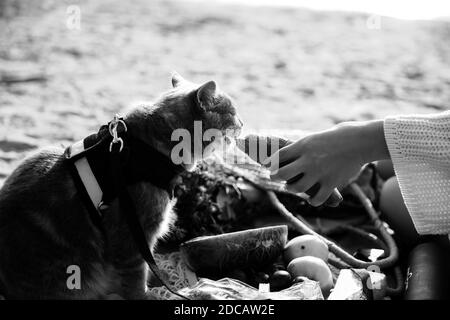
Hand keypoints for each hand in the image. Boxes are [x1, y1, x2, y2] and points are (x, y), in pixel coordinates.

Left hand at [267, 120, 388, 205]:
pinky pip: (317, 199)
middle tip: (275, 177)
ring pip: (297, 188)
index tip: (267, 165)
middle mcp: (309, 160)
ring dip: (291, 189)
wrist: (360, 141)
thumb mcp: (314, 137)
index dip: (270, 162)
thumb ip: (300, 147)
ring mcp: (320, 173)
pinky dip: (312, 201)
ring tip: (291, 187)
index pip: (279, 156)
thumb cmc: (337, 136)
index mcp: (303, 146)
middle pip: (282, 174)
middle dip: (275, 177)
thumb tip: (284, 151)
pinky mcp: (331, 183)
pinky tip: (311, 199)